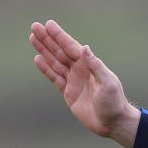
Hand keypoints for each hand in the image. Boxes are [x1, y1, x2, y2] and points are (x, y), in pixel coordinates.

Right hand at [30, 19, 140, 147]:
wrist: (112, 123)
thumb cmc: (114, 102)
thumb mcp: (107, 83)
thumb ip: (95, 66)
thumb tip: (84, 48)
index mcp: (90, 65)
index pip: (71, 47)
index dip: (60, 36)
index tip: (48, 24)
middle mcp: (81, 70)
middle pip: (60, 51)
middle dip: (48, 39)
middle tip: (34, 26)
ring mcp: (74, 81)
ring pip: (55, 62)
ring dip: (44, 50)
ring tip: (33, 38)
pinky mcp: (69, 92)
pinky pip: (55, 77)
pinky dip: (46, 68)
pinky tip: (38, 58)